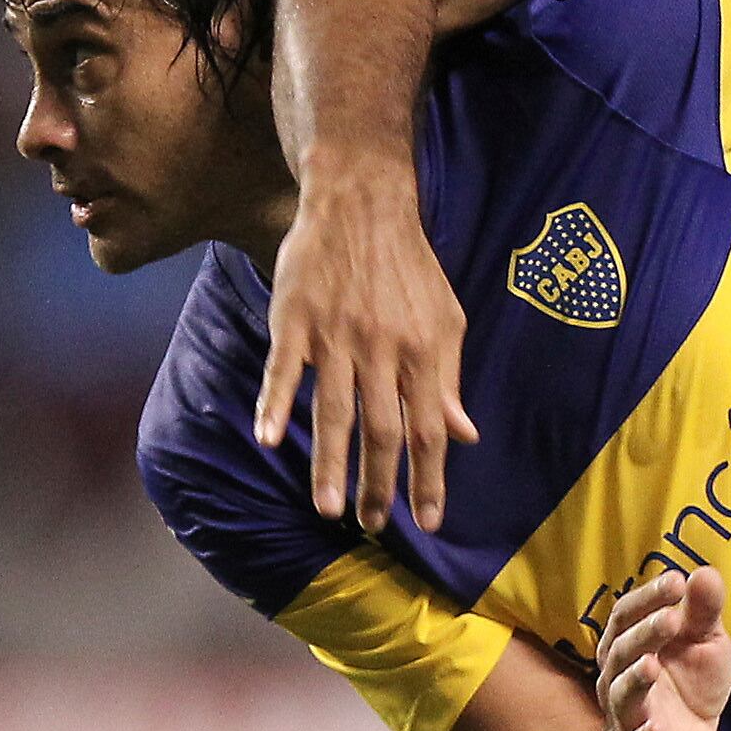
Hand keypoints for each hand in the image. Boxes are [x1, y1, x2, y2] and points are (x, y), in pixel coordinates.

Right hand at [253, 154, 477, 535]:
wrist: (362, 203)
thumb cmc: (409, 268)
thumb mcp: (445, 320)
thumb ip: (449, 380)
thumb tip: (465, 435)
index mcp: (424, 351)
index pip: (430, 429)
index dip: (431, 479)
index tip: (429, 522)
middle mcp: (383, 348)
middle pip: (383, 430)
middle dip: (380, 485)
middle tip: (373, 528)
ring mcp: (336, 334)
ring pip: (333, 410)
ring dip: (329, 464)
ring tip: (328, 509)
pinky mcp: (296, 318)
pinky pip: (284, 367)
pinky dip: (274, 402)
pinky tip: (266, 437)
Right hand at [598, 567, 730, 730]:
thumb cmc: (688, 687)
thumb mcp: (704, 645)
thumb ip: (702, 612)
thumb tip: (705, 572)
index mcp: (629, 648)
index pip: (626, 616)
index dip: (648, 598)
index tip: (677, 582)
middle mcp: (619, 681)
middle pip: (622, 653)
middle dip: (645, 634)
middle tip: (672, 618)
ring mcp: (630, 720)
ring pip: (623, 697)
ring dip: (635, 680)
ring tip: (651, 665)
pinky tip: (654, 730)